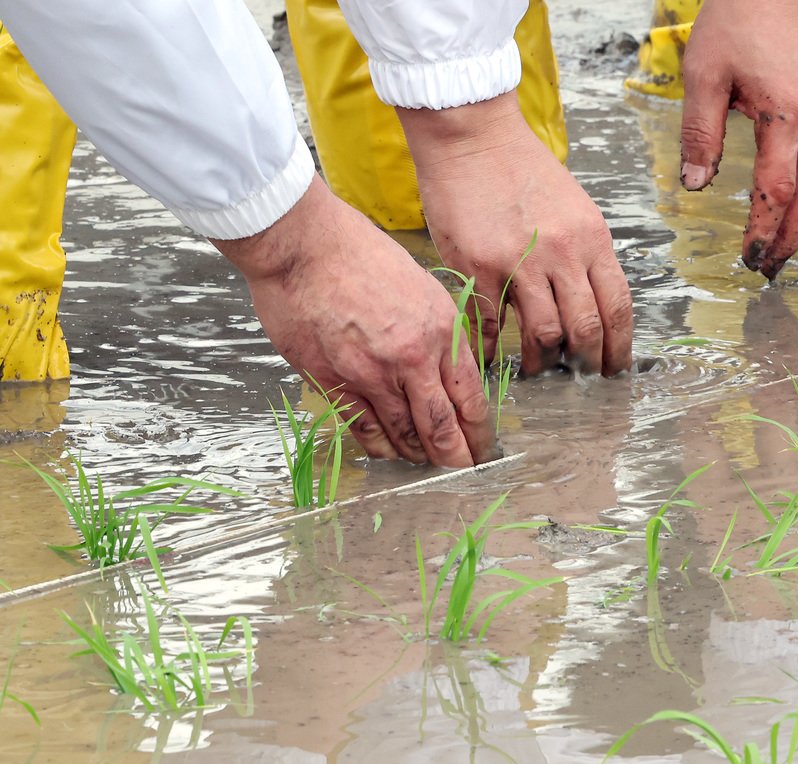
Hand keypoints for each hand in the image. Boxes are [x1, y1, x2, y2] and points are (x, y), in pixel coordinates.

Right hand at [213, 177, 493, 466]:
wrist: (303, 246)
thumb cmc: (361, 256)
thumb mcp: (424, 289)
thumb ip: (441, 336)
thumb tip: (453, 373)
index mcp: (440, 333)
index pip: (470, 399)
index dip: (479, 432)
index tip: (483, 448)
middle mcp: (410, 360)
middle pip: (441, 426)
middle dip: (455, 457)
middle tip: (461, 472)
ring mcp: (370, 375)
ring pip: (402, 433)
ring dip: (417, 454)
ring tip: (426, 464)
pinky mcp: (333, 381)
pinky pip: (362, 428)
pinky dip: (379, 446)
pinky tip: (388, 452)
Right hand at [397, 93, 633, 377]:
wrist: (474, 137)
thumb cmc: (522, 169)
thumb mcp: (573, 208)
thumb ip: (584, 254)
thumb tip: (591, 303)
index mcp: (592, 239)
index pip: (617, 306)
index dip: (619, 346)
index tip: (614, 367)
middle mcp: (562, 253)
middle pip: (585, 328)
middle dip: (586, 361)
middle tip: (580, 376)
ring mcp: (520, 262)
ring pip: (544, 333)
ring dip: (542, 360)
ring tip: (538, 368)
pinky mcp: (479, 267)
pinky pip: (491, 323)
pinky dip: (493, 346)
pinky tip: (494, 356)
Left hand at [680, 0, 797, 279]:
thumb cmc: (735, 20)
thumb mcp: (703, 76)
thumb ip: (700, 134)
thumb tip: (695, 186)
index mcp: (785, 112)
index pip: (777, 189)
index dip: (763, 228)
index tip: (748, 256)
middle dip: (793, 238)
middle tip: (769, 268)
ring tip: (778, 246)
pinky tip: (785, 204)